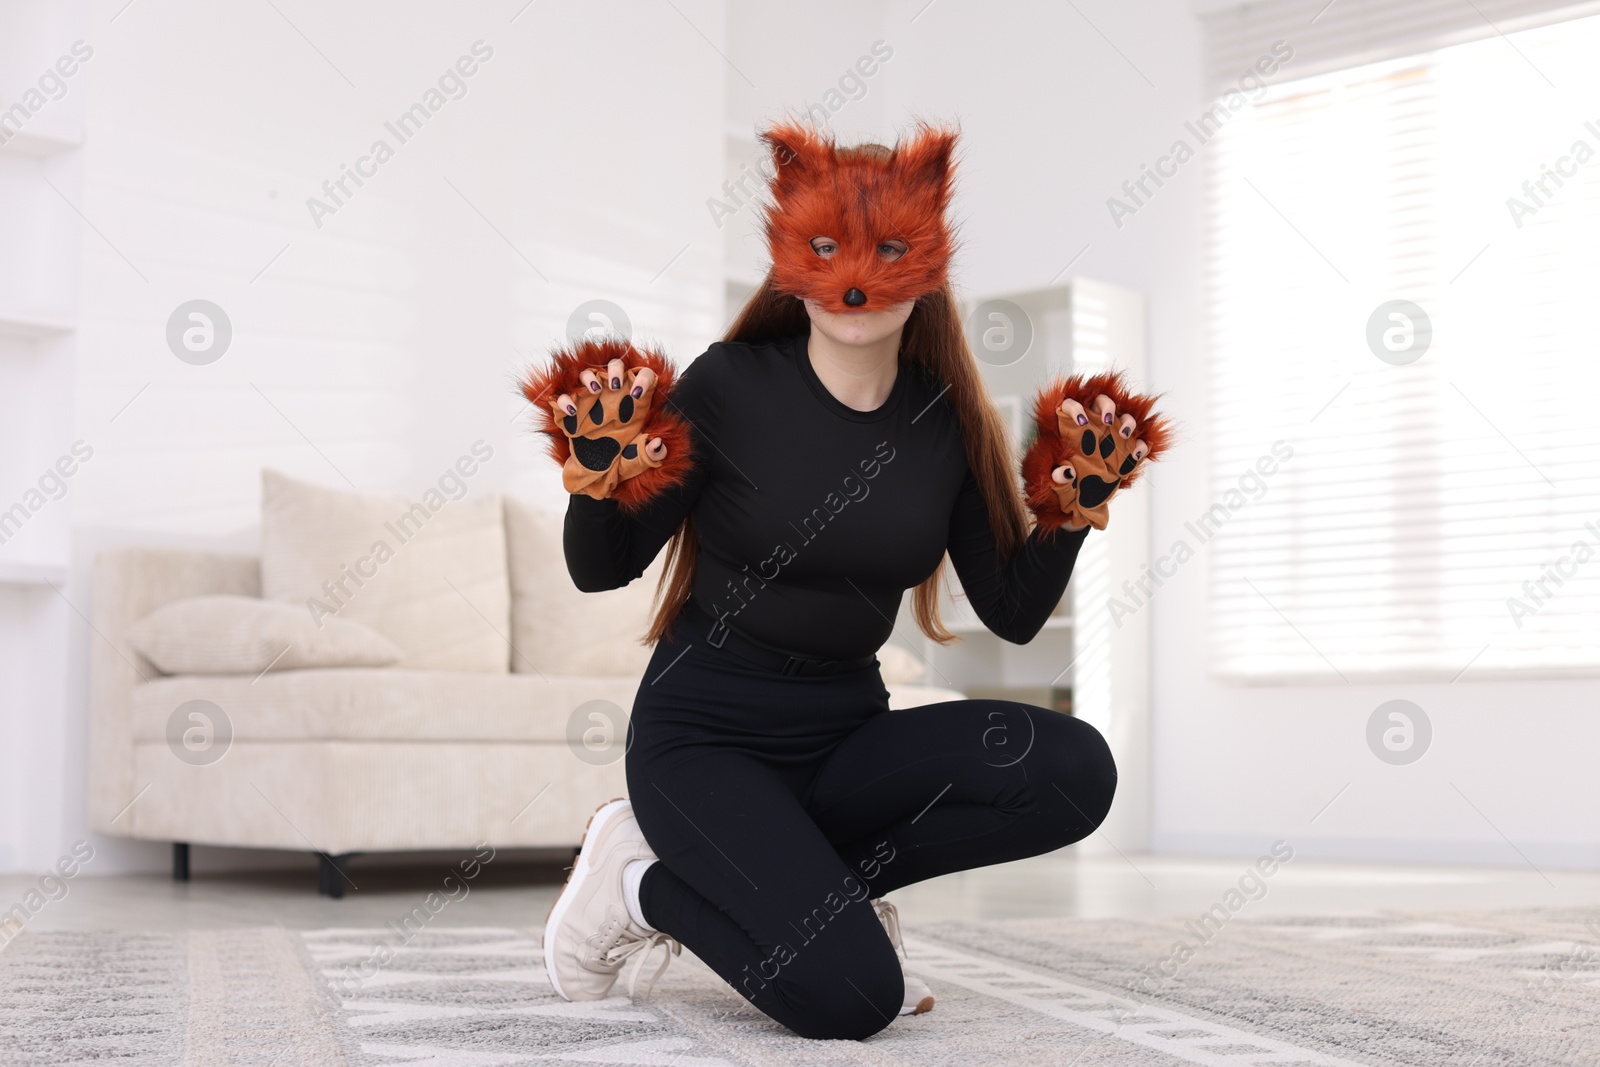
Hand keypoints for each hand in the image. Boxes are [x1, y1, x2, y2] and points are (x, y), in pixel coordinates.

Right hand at [520, 339, 690, 507]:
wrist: (596, 470)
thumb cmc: (621, 458)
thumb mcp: (638, 458)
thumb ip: (652, 454)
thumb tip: (657, 445)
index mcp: (633, 401)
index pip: (643, 376)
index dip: (643, 379)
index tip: (637, 393)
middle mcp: (612, 394)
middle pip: (615, 365)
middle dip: (615, 370)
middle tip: (615, 386)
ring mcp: (590, 399)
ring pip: (588, 373)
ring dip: (590, 377)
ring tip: (595, 390)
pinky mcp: (571, 408)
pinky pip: (564, 396)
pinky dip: (564, 399)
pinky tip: (571, 411)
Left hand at [1022, 372, 1169, 532]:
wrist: (1080, 506)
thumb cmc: (1064, 492)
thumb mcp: (1058, 487)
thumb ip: (1058, 480)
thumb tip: (1066, 472)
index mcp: (1069, 430)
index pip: (1070, 406)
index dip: (1075, 407)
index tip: (1081, 420)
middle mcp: (1092, 427)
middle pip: (1101, 403)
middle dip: (1106, 406)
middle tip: (1107, 421)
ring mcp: (1111, 437)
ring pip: (1123, 416)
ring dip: (1127, 421)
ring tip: (1125, 434)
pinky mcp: (1126, 451)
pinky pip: (1138, 442)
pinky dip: (1141, 445)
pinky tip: (1138, 454)